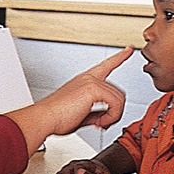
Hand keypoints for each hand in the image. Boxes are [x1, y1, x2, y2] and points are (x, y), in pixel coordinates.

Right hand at [4, 46, 132, 155]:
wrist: (44, 119)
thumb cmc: (55, 118)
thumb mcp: (80, 115)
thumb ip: (95, 113)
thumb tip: (103, 118)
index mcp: (84, 81)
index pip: (106, 65)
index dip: (119, 57)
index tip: (129, 49)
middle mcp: (88, 78)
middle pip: (118, 92)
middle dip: (115, 111)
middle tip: (102, 123)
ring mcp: (91, 82)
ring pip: (119, 99)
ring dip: (112, 116)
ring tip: (99, 124)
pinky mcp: (93, 89)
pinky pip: (115, 104)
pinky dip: (111, 117)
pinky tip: (100, 123)